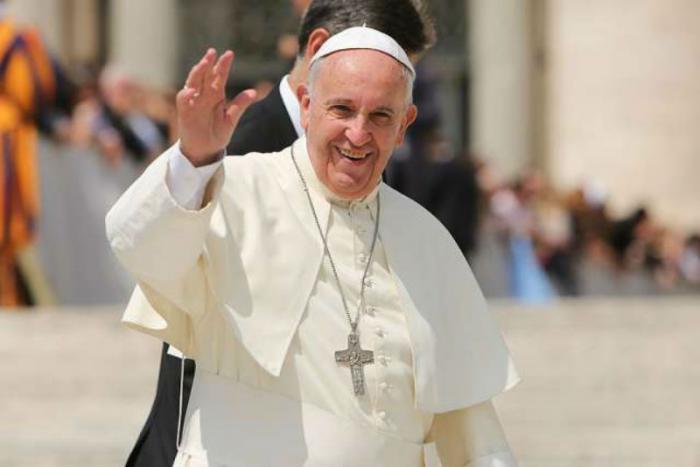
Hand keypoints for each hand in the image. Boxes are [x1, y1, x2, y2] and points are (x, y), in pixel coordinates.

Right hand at [176, 49, 256, 165]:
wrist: (205, 151)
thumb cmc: (217, 134)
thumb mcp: (231, 120)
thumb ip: (240, 105)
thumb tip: (253, 92)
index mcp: (216, 96)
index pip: (219, 77)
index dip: (223, 66)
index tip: (229, 54)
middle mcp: (204, 96)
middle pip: (205, 75)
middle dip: (208, 63)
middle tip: (213, 52)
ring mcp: (193, 102)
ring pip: (193, 82)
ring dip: (197, 73)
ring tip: (203, 64)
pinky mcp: (184, 112)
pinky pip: (183, 100)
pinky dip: (186, 94)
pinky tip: (192, 91)